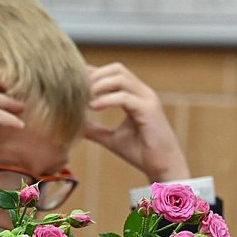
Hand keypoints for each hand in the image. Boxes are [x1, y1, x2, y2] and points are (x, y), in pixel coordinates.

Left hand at [85, 63, 189, 182]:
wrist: (163, 167)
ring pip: (121, 77)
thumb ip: (95, 130)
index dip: (93, 74)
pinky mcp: (149, 110)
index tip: (73, 83)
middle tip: (77, 90)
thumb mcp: (112, 139)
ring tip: (84, 98)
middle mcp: (143, 93)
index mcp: (135, 96)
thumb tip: (75, 125)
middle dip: (95, 76)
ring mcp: (147, 99)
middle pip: (116, 69)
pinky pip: (125, 97)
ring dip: (99, 84)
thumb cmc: (142, 153)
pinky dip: (107, 100)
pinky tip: (93, 107)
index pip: (113, 73)